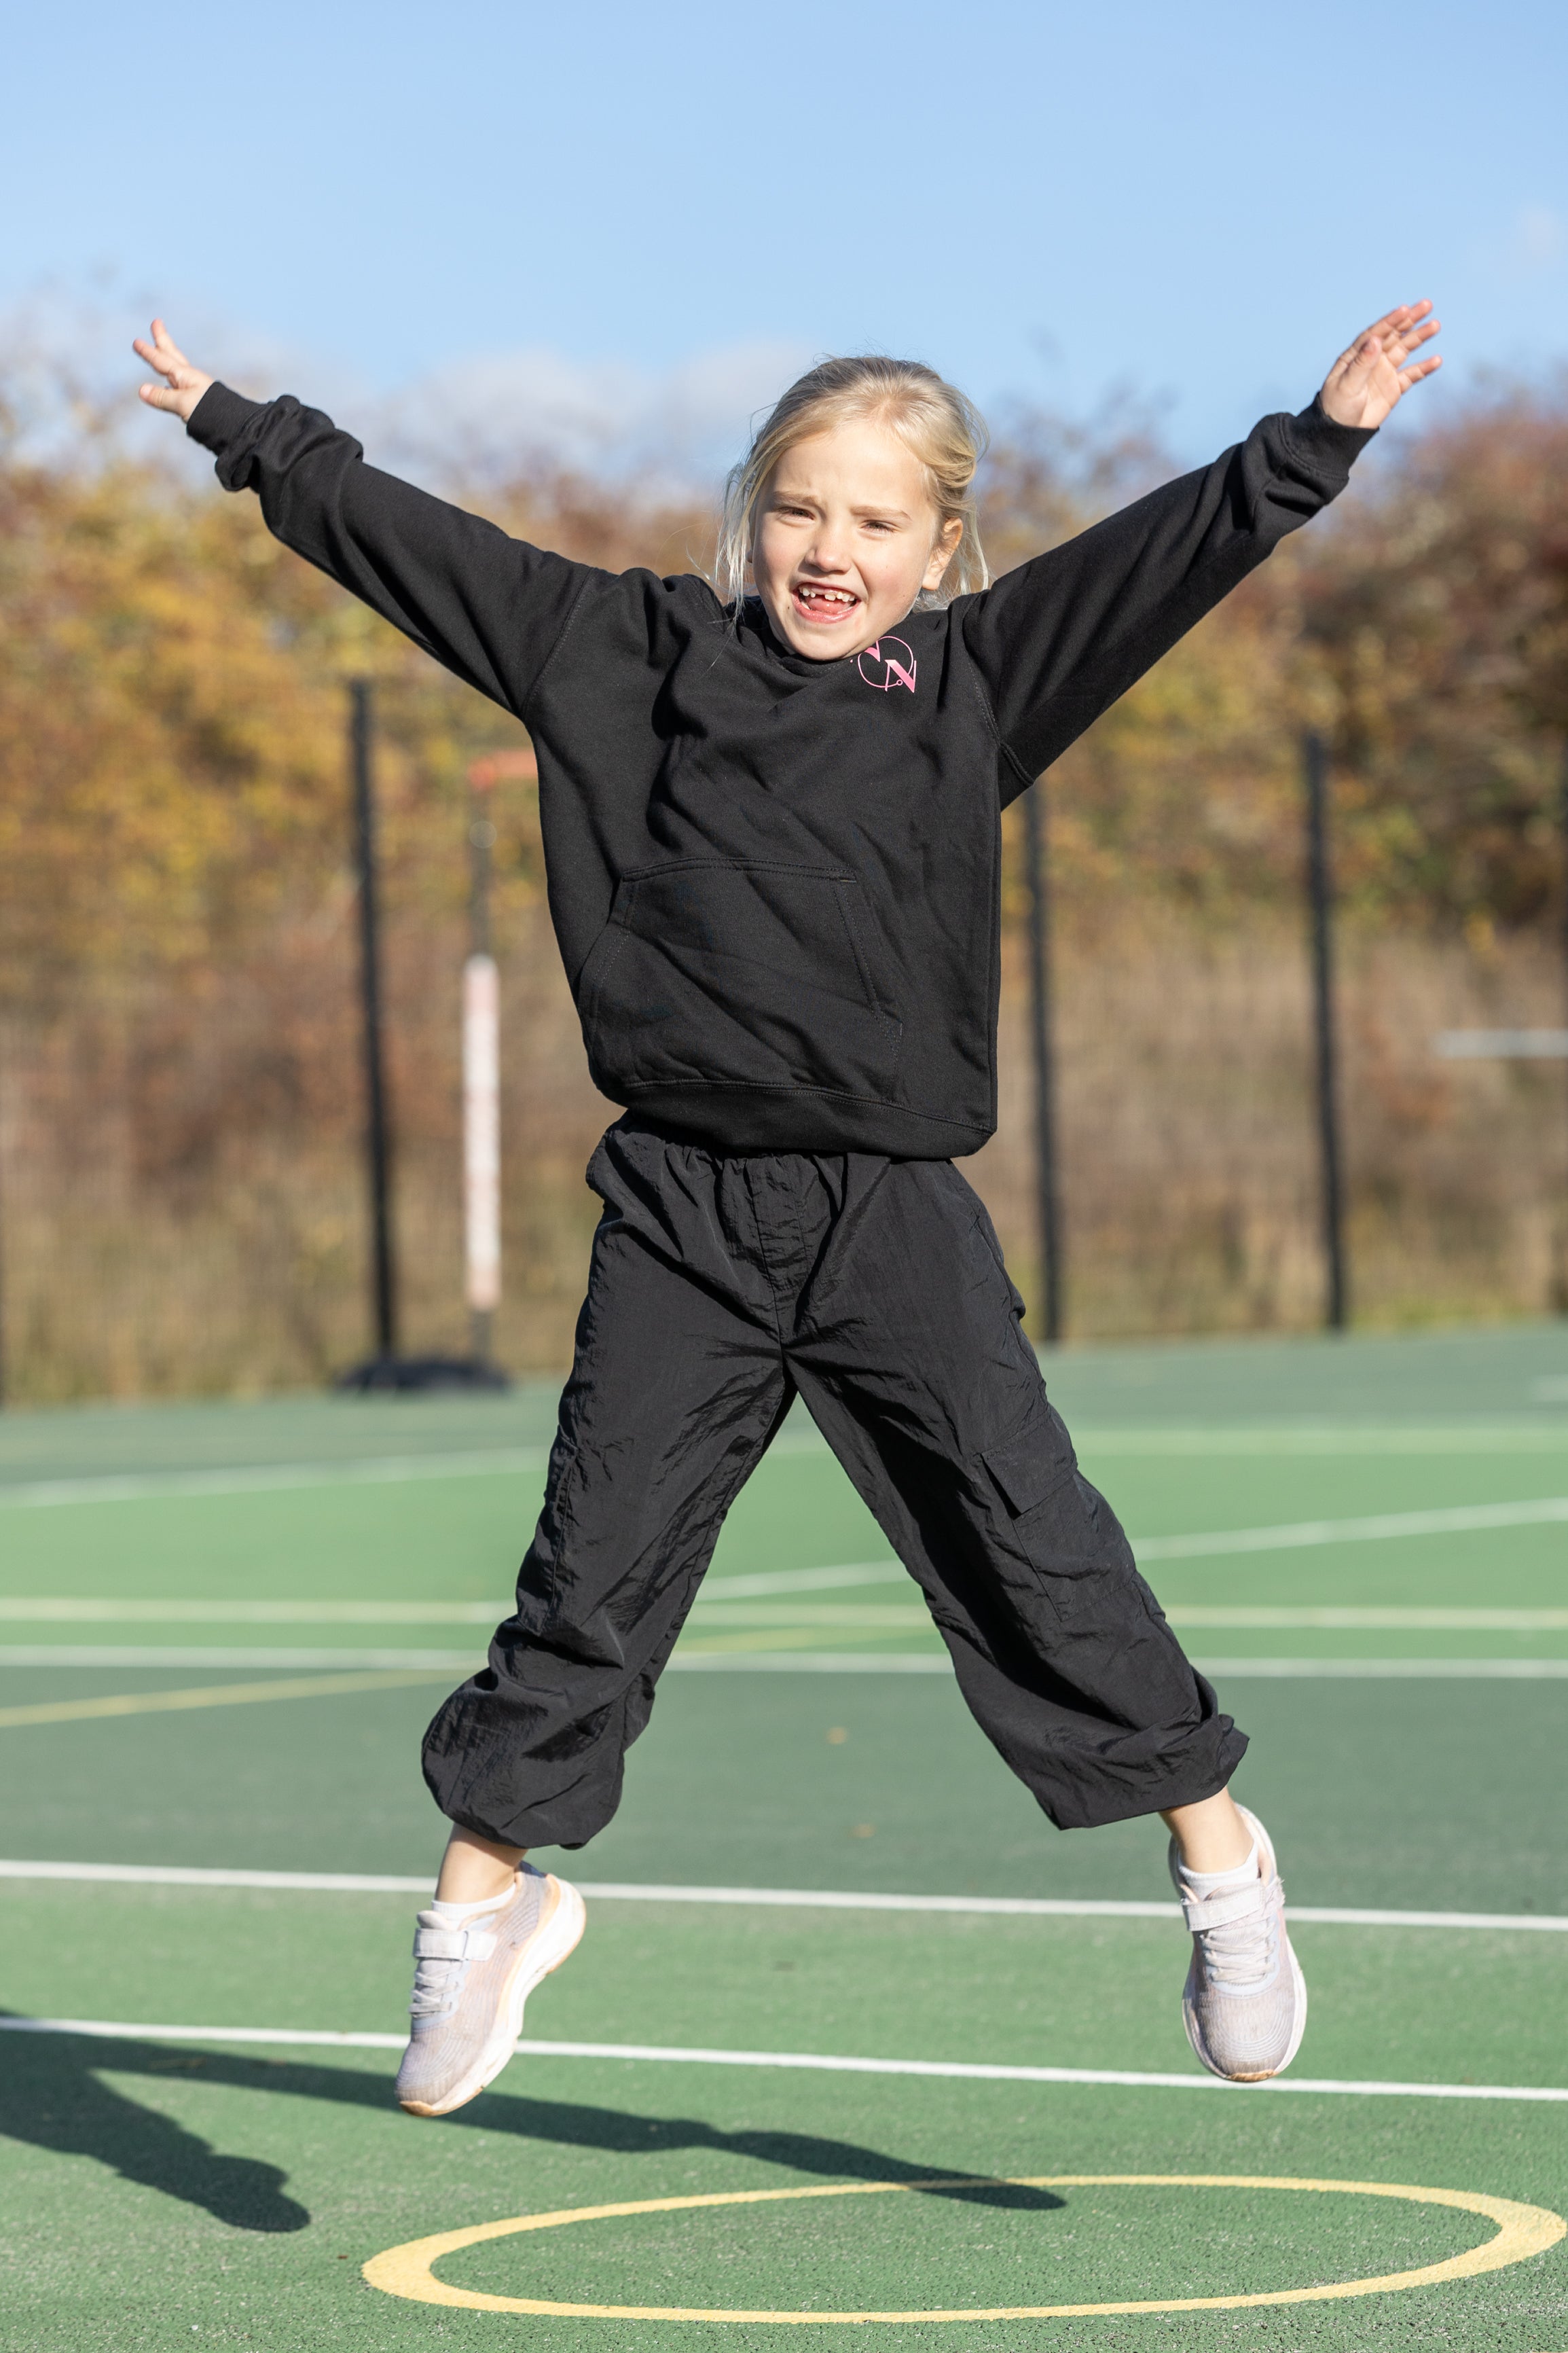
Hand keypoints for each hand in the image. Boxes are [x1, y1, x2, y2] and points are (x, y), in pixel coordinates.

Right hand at [132, 318, 213, 423]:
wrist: (233, 425)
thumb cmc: (211, 412)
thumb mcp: (183, 404)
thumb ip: (162, 398)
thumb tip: (141, 390)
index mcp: (185, 376)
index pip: (162, 361)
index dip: (149, 352)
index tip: (136, 342)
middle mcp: (189, 379)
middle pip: (171, 355)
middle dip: (162, 340)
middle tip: (157, 323)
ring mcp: (193, 390)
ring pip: (175, 369)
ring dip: (166, 358)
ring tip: (160, 350)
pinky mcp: (196, 403)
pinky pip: (178, 388)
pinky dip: (170, 383)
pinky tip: (168, 387)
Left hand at [1320, 302, 1440, 430]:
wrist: (1340, 433)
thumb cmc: (1337, 407)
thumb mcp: (1347, 385)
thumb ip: (1362, 363)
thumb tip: (1376, 339)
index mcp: (1356, 355)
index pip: (1376, 333)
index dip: (1390, 321)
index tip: (1405, 310)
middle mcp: (1372, 359)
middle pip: (1393, 335)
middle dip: (1410, 320)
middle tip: (1427, 305)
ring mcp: (1384, 371)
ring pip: (1405, 350)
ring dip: (1419, 337)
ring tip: (1435, 325)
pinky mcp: (1394, 387)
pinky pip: (1412, 375)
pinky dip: (1424, 368)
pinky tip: (1437, 360)